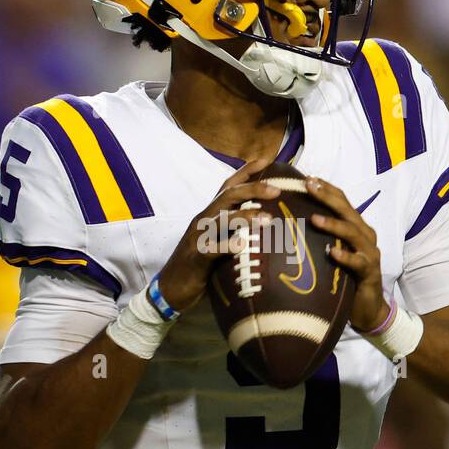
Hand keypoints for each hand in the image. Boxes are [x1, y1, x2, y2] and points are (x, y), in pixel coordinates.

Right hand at [158, 158, 279, 313]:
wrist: (171, 288)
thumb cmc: (201, 266)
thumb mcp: (218, 242)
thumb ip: (234, 229)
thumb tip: (267, 223)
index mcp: (210, 214)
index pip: (228, 186)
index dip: (246, 171)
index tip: (268, 160)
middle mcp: (204, 220)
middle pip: (228, 196)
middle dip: (253, 189)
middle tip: (277, 189)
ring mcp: (198, 238)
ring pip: (221, 219)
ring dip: (245, 217)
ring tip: (268, 219)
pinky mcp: (196, 258)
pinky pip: (211, 249)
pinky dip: (226, 246)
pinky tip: (241, 245)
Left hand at [304, 176, 388, 332]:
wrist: (367, 308)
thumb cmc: (345, 277)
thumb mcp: (332, 252)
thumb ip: (320, 236)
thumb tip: (291, 220)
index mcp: (356, 227)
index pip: (342, 201)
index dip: (326, 188)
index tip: (306, 177)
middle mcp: (365, 236)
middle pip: (347, 211)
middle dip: (327, 197)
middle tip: (308, 186)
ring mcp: (369, 254)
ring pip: (353, 233)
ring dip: (333, 225)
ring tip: (314, 219)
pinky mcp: (370, 273)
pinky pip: (358, 262)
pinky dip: (345, 257)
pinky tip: (332, 253)